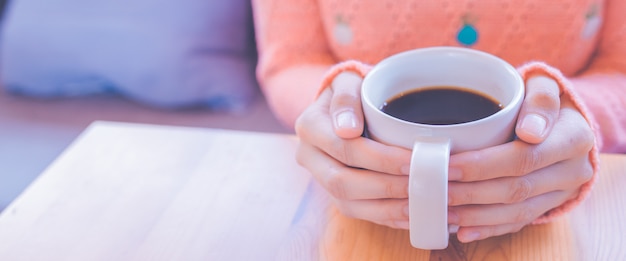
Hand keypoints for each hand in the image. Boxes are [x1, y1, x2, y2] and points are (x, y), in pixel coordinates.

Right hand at [295, 71, 412, 228]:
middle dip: (386, 186)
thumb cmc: (354, 89)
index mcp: (310, 127)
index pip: (343, 149)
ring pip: (350, 205)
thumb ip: (346, 97)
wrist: (348, 105)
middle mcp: (309, 157)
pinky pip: (361, 214)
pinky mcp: (338, 196)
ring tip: (423, 202)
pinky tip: (416, 212)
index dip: (379, 158)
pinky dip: (390, 217)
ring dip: (389, 207)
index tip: (412, 159)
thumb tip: (347, 129)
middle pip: (343, 183)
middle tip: (422, 183)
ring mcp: (321, 180)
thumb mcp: (349, 80)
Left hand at [447, 75, 594, 242]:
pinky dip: (488, 228)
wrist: (566, 120)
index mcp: (573, 138)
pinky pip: (518, 222)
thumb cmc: (542, 100)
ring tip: (443, 212)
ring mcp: (561, 193)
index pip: (523, 157)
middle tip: (436, 190)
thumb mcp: (544, 85)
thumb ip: (540, 100)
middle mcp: (572, 170)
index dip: (482, 165)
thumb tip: (530, 131)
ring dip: (476, 215)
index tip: (447, 166)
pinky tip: (463, 230)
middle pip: (516, 188)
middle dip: (471, 193)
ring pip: (516, 211)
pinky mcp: (549, 206)